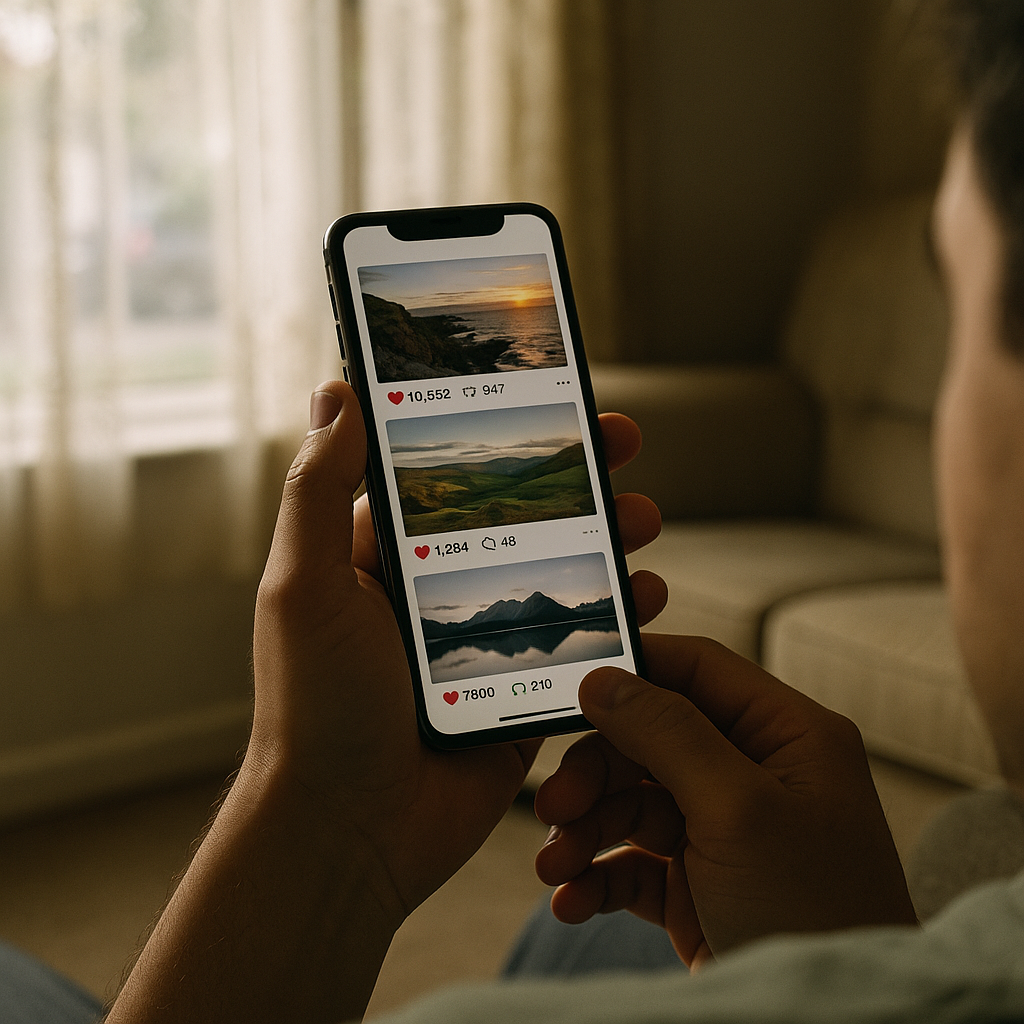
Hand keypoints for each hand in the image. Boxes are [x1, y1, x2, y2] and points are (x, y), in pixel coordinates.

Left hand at [250, 381, 665, 924]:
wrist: (347, 833)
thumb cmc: (313, 709)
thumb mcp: (304, 586)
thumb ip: (319, 489)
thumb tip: (338, 390)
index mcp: (385, 555)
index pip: (453, 472)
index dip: (503, 431)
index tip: (551, 396)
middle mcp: (437, 590)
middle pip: (520, 514)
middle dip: (575, 478)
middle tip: (622, 446)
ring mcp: (483, 642)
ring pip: (559, 571)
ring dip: (608, 539)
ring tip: (646, 519)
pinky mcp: (519, 691)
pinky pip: (579, 642)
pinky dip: (618, 616)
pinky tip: (648, 599)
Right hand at [534, 634, 917, 969]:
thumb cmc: (812, 914)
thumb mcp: (738, 809)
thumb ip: (668, 732)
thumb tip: (605, 678)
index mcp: (787, 736)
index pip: (700, 671)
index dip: (635, 670)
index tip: (571, 684)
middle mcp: (754, 775)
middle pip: (651, 739)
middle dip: (596, 772)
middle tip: (554, 806)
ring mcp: (723, 831)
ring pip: (632, 801)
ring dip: (585, 829)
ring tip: (555, 868)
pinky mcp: (697, 886)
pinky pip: (631, 860)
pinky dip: (596, 875)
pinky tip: (572, 899)